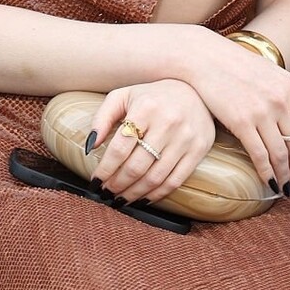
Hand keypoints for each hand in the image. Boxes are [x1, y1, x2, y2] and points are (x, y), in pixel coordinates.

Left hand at [88, 80, 216, 205]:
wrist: (196, 89)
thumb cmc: (153, 96)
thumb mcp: (123, 96)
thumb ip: (103, 118)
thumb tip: (91, 145)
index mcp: (146, 108)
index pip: (120, 147)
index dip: (105, 169)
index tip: (96, 180)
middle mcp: (168, 123)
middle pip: (136, 166)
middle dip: (117, 184)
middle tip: (107, 193)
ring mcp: (186, 138)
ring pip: (155, 177)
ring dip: (134, 193)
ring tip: (121, 199)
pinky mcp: (199, 149)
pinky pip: (175, 180)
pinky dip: (157, 194)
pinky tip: (144, 198)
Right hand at [182, 32, 289, 192]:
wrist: (205, 57)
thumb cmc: (233, 65)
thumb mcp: (268, 73)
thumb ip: (282, 94)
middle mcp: (281, 100)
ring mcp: (262, 112)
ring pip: (281, 154)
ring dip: (285, 175)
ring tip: (285, 187)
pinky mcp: (241, 122)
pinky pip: (260, 155)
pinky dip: (267, 173)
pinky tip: (269, 182)